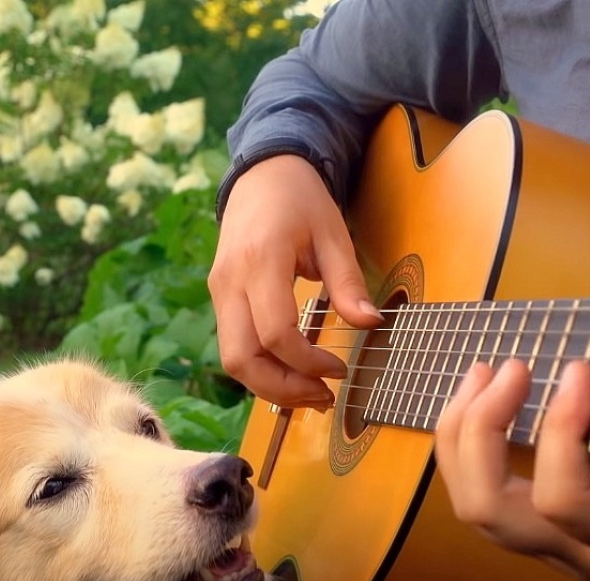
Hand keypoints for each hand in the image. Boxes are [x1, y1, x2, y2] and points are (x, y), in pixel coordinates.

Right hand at [208, 154, 382, 407]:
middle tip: (324, 398)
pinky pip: (234, 346)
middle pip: (241, 359)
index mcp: (260, 263)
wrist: (261, 173)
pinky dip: (262, 369)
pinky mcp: (220, 298)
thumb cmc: (301, 201)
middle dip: (282, 389)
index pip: (275, 334)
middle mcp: (230, 282)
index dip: (307, 363)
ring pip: (232, 360)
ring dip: (269, 386)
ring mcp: (219, 292)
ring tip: (312, 393)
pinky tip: (293, 373)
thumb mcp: (333, 234)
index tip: (340, 369)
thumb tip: (371, 323)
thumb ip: (348, 282)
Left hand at [434, 359, 589, 580]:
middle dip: (482, 430)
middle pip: (492, 510)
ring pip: (478, 511)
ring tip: (485, 374)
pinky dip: (473, 452)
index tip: (581, 370)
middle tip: (512, 367)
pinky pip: (490, 506)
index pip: (568, 501)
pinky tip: (489, 407)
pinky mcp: (555, 545)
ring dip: (464, 437)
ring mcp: (566, 557)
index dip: (559, 429)